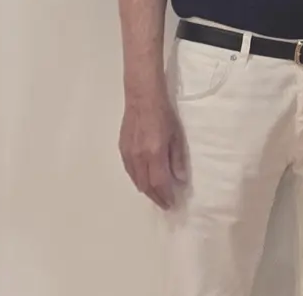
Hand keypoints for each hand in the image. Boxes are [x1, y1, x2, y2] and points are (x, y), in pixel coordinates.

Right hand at [120, 91, 188, 209]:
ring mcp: (128, 154)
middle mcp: (139, 157)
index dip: (165, 195)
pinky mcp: (122, 149)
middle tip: (165, 204)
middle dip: (156, 197)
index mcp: (154, 153)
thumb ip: (177, 159)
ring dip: (146, 190)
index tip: (172, 203)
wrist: (142, 98)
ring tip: (156, 196)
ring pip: (136, 180)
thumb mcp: (177, 135)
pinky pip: (129, 171)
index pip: (159, 182)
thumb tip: (180, 179)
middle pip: (146, 185)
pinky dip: (137, 180)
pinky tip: (143, 181)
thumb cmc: (164, 114)